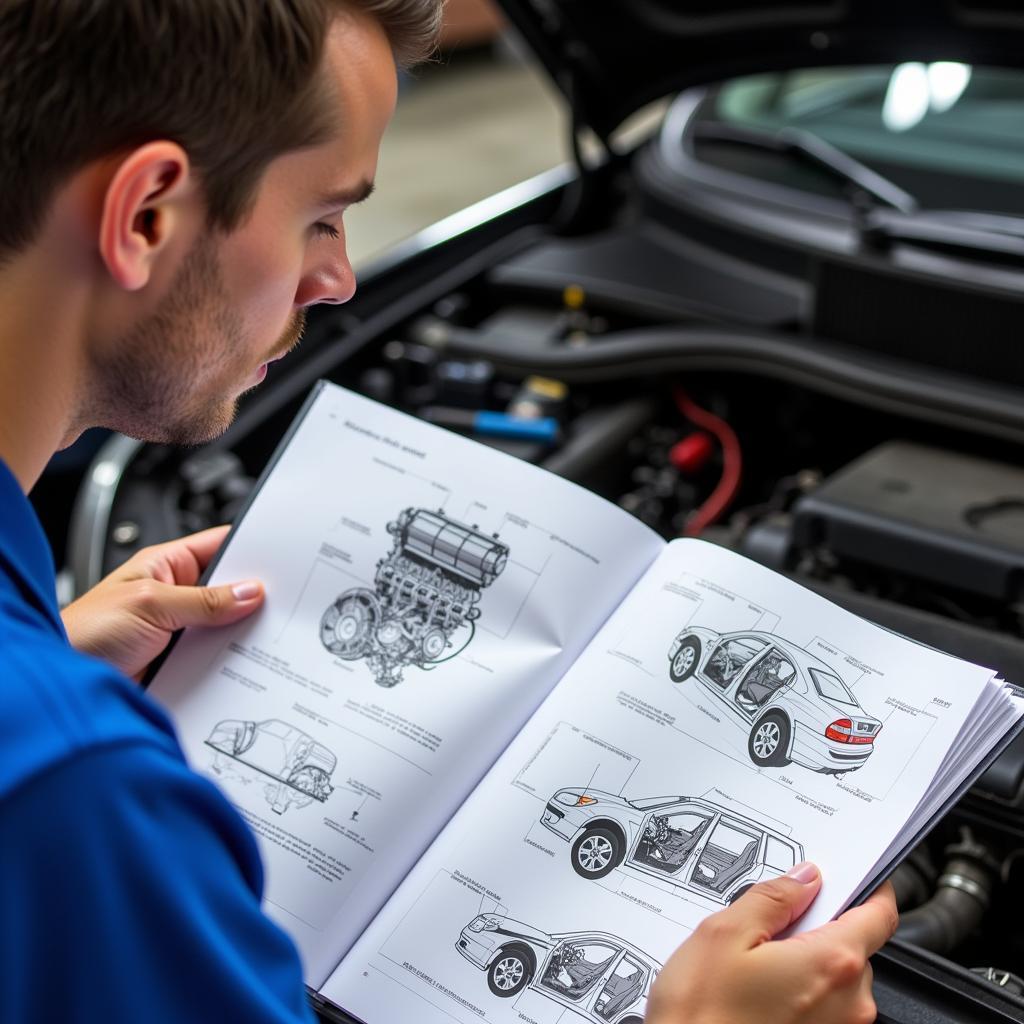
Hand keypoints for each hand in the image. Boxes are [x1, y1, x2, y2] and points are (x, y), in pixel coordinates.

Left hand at [61, 526, 263, 679]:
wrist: (61, 683)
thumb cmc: (85, 633)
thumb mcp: (150, 605)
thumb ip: (204, 600)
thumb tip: (249, 592)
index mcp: (166, 566)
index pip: (221, 546)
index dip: (254, 548)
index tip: (284, 558)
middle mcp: (176, 596)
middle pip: (231, 591)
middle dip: (254, 598)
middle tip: (282, 604)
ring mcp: (180, 631)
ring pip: (227, 628)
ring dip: (242, 636)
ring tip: (266, 637)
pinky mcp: (181, 663)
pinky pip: (216, 659)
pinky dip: (231, 664)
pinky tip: (246, 666)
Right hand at [646, 864, 897, 1023]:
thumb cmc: (701, 1015)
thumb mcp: (724, 933)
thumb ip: (772, 898)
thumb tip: (803, 879)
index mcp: (832, 964)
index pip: (880, 914)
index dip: (870, 886)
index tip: (851, 873)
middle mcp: (848, 1003)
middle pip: (853, 944)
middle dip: (817, 925)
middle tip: (768, 922)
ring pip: (835, 975)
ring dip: (804, 959)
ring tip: (752, 963)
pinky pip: (822, 1004)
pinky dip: (798, 988)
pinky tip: (756, 989)